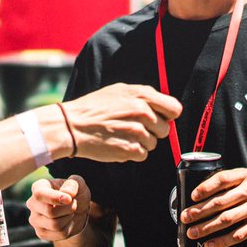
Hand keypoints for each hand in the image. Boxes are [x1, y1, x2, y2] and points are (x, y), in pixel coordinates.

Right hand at [26, 176, 90, 240]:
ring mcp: (35, 220)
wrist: (77, 211)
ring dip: (69, 218)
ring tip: (70, 212)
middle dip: (68, 209)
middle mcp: (32, 203)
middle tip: (74, 204)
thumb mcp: (78, 183)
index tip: (69, 199)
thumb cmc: (74, 194)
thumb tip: (67, 193)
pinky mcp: (41, 233)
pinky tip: (67, 221)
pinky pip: (59, 234)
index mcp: (39, 187)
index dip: (55, 198)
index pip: (39, 194)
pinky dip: (69, 228)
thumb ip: (73, 184)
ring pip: (55, 224)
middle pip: (50, 211)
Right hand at [58, 83, 181, 162]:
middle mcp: (143, 112)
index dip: (168, 116)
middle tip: (132, 127)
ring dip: (141, 142)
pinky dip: (132, 153)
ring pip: (153, 143)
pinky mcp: (131, 149)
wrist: (72, 125)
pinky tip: (119, 144)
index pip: (175, 109)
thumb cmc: (94, 108)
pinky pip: (143, 154)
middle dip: (152, 131)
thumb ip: (144, 96)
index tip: (160, 118)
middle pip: (165, 129)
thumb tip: (162, 105)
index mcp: (142, 95)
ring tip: (122, 135)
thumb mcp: (119, 91)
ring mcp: (137, 132)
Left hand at [178, 168, 246, 246]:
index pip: (222, 179)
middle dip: (200, 211)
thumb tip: (198, 199)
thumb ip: (228, 186)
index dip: (206, 187)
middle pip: (221, 201)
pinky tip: (210, 244)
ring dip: (207, 227)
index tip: (193, 196)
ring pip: (227, 219)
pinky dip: (223, 241)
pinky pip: (239, 234)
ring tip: (193, 233)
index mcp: (245, 176)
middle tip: (186, 217)